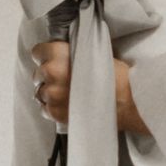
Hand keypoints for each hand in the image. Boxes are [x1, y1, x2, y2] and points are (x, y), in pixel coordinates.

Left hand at [31, 44, 148, 137]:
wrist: (127, 100)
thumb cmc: (114, 75)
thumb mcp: (92, 52)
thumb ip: (70, 53)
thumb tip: (59, 55)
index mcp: (58, 54)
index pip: (37, 52)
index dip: (46, 56)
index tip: (54, 61)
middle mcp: (51, 73)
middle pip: (38, 74)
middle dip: (49, 76)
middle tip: (67, 80)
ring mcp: (52, 95)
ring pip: (41, 92)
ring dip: (51, 93)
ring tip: (69, 94)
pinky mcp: (55, 113)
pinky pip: (45, 109)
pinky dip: (54, 108)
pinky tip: (69, 105)